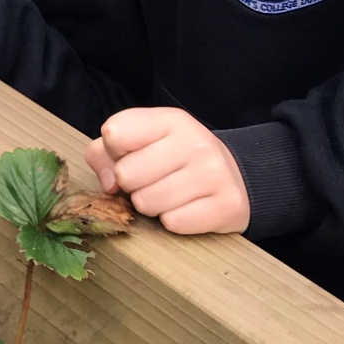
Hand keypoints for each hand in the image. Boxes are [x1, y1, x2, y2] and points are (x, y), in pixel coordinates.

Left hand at [85, 107, 248, 233]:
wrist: (237, 177)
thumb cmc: (176, 159)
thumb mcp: (143, 142)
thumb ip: (106, 153)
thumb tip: (109, 184)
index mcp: (171, 120)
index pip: (115, 134)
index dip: (114, 151)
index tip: (131, 154)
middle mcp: (195, 142)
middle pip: (127, 175)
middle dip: (132, 184)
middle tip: (152, 180)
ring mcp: (214, 174)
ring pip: (146, 204)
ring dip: (151, 205)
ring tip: (170, 194)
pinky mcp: (226, 205)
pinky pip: (173, 223)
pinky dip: (174, 221)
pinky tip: (187, 207)